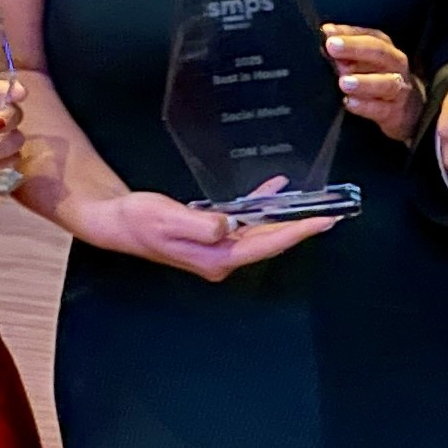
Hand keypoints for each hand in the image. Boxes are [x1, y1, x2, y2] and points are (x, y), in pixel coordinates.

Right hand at [71, 187, 337, 281]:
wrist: (114, 221)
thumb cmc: (138, 219)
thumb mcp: (168, 217)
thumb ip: (201, 223)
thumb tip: (230, 224)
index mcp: (216, 256)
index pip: (266, 244)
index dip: (297, 232)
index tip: (323, 222)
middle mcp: (221, 257)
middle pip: (269, 242)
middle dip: (301, 228)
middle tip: (332, 214)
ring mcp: (217, 248)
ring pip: (261, 233)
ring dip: (285, 219)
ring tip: (315, 206)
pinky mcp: (211, 236)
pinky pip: (245, 223)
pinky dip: (261, 207)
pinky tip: (274, 190)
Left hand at [324, 27, 423, 143]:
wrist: (410, 110)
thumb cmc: (379, 80)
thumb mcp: (365, 62)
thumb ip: (345, 50)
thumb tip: (326, 34)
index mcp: (386, 49)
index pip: (370, 35)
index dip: (349, 33)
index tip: (328, 32)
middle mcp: (395, 66)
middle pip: (380, 52)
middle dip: (355, 48)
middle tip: (332, 47)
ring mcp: (398, 90)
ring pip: (386, 83)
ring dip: (363, 81)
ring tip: (343, 82)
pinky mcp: (395, 113)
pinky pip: (382, 109)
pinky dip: (365, 106)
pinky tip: (349, 102)